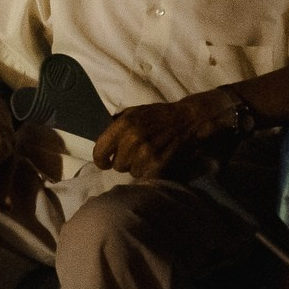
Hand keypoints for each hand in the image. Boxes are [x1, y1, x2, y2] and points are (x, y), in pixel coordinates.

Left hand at [92, 92, 234, 181]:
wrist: (189, 119)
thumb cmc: (159, 115)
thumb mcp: (133, 112)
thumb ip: (115, 126)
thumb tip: (101, 141)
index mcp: (122, 125)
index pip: (99, 151)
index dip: (101, 160)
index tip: (105, 162)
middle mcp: (132, 139)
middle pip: (117, 165)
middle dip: (123, 162)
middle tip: (134, 155)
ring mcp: (146, 153)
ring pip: (131, 172)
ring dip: (137, 167)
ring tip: (147, 157)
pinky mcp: (159, 164)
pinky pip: (145, 175)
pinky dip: (149, 171)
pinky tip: (155, 161)